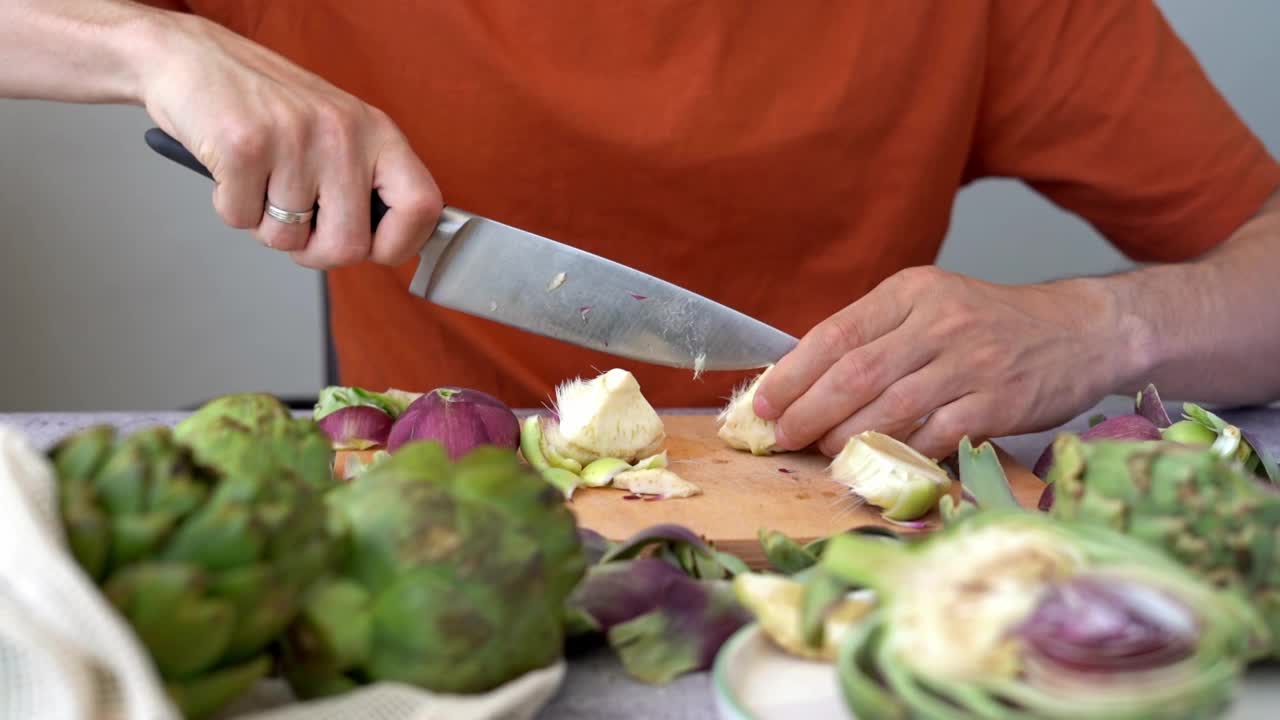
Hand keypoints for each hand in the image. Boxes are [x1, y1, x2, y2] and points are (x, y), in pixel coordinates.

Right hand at [139, 12, 440, 267]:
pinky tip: (232, 171)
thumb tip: (390, 244)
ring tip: (259, 181)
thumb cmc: (265, 103)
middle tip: (296, 225)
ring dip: (266, 226)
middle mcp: (342, 132)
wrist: (191, 57)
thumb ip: (367, 180)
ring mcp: (294, 138)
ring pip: (288, 239)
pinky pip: (241, 220)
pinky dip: (230, 208)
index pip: (422, 207)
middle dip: (315, 251)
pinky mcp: (243, 147)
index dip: (399, 245)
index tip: (375, 249)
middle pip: (349, 246)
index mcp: (377, 130)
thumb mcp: (337, 129)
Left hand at [753, 266, 1136, 458]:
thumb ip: (876, 335)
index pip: (835, 334)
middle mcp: (938, 322)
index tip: (764, 402)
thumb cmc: (992, 325)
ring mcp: (971, 363)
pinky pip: (934, 436)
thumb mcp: (931, 307)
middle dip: (807, 411)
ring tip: (821, 452)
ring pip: (888, 408)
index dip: (792, 373)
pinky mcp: (997, 403)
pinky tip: (876, 464)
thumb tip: (804, 380)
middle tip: (783, 436)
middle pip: (855, 373)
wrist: (1082, 331)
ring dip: (844, 438)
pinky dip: (898, 454)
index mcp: (911, 292)